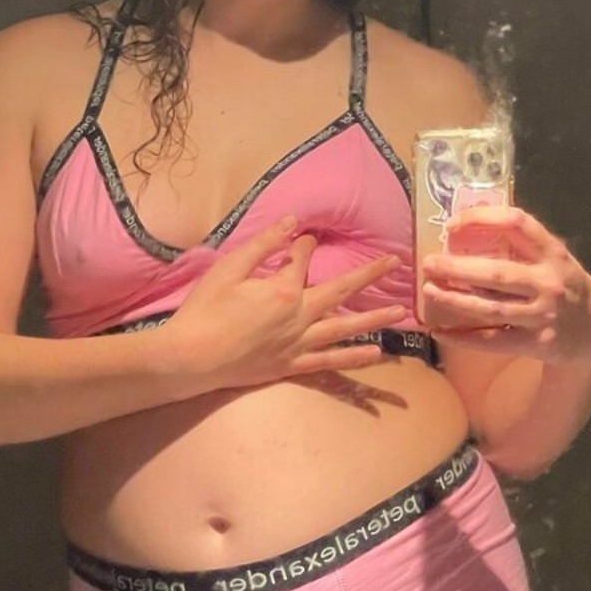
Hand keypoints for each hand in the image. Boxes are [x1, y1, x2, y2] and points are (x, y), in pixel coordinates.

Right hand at [165, 216, 408, 388]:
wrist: (190, 358)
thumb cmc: (204, 310)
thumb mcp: (228, 269)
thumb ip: (263, 246)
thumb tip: (294, 225)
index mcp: (283, 289)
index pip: (303, 259)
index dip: (304, 245)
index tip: (303, 238)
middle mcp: (299, 316)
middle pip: (341, 290)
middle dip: (369, 274)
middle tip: (395, 263)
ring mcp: (298, 343)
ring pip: (344, 328)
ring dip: (374, 319)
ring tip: (399, 313)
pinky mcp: (291, 365)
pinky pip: (329, 362)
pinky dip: (354, 358)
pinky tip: (375, 354)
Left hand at [420, 204, 590, 364]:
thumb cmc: (566, 287)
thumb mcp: (555, 259)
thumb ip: (523, 245)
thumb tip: (470, 224)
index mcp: (552, 254)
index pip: (517, 224)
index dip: (482, 219)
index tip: (452, 224)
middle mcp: (548, 282)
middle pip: (496, 273)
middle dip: (458, 269)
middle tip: (429, 264)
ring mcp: (543, 315)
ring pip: (490, 309)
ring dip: (455, 301)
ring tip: (429, 292)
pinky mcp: (536, 344)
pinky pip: (493, 341)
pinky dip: (463, 337)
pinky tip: (439, 331)